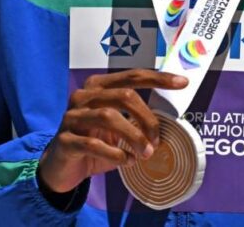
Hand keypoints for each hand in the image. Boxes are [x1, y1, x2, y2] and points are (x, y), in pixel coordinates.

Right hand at [38, 69, 187, 192]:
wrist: (61, 167)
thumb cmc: (95, 143)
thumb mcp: (117, 128)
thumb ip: (135, 119)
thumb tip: (168, 120)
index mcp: (98, 86)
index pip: (132, 76)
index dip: (158, 78)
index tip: (183, 83)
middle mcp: (83, 96)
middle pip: (123, 95)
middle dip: (146, 118)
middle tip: (157, 140)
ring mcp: (72, 116)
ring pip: (108, 116)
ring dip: (133, 137)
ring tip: (145, 153)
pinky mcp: (65, 140)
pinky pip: (93, 144)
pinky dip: (115, 154)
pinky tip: (125, 161)